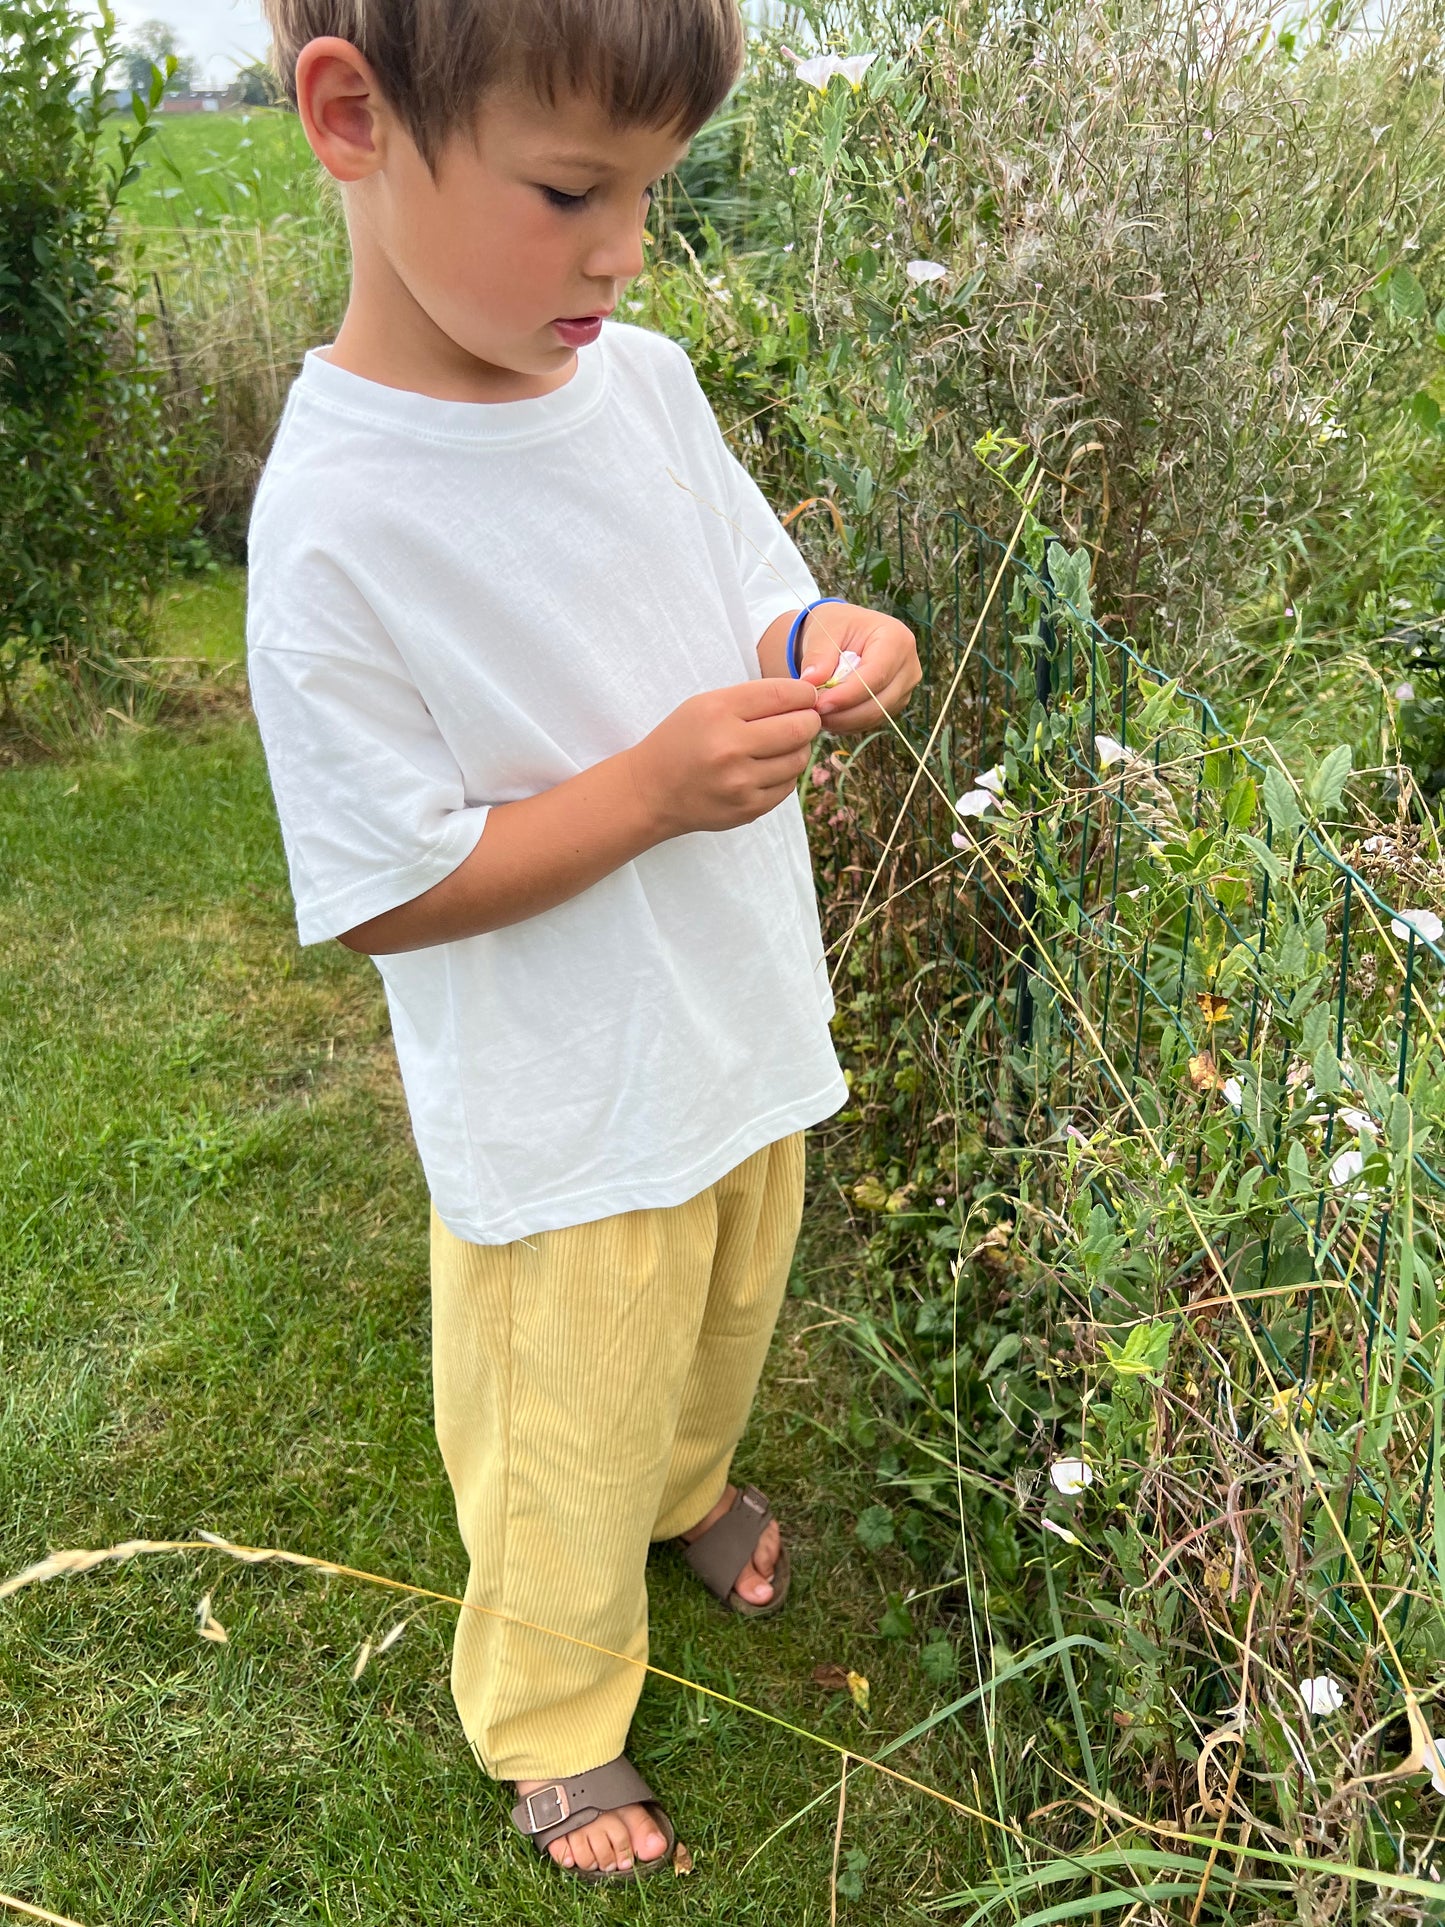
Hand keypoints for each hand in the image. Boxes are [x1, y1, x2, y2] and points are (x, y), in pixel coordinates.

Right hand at [626, 678, 821, 837]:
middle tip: (804, 720)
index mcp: (718, 712)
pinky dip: (784, 774)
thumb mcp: (706, 705)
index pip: (784, 695)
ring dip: (797, 749)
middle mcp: (730, 747)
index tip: (806, 697)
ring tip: (779, 745)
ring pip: (798, 759)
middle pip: (800, 728)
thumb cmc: (681, 741)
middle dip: (809, 721)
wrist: (650, 792)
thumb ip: (754, 699)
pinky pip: (788, 786)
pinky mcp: (748, 809)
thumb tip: (808, 698)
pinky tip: (765, 769)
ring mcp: (740, 783)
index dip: (805, 694)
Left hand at [794, 602, 920, 733]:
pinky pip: (872, 721)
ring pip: (875, 716)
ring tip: (816, 713)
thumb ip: (818, 656)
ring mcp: (905, 687)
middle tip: (812, 713)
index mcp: (897, 639)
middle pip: (878, 702)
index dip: (847, 695)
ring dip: (843, 721)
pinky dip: (848, 723)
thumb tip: (810, 682)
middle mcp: (909, 665)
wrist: (846, 632)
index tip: (819, 704)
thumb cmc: (837, 626)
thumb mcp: (825, 632)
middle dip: (843, 713)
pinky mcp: (896, 703)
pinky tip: (829, 714)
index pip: (876, 675)